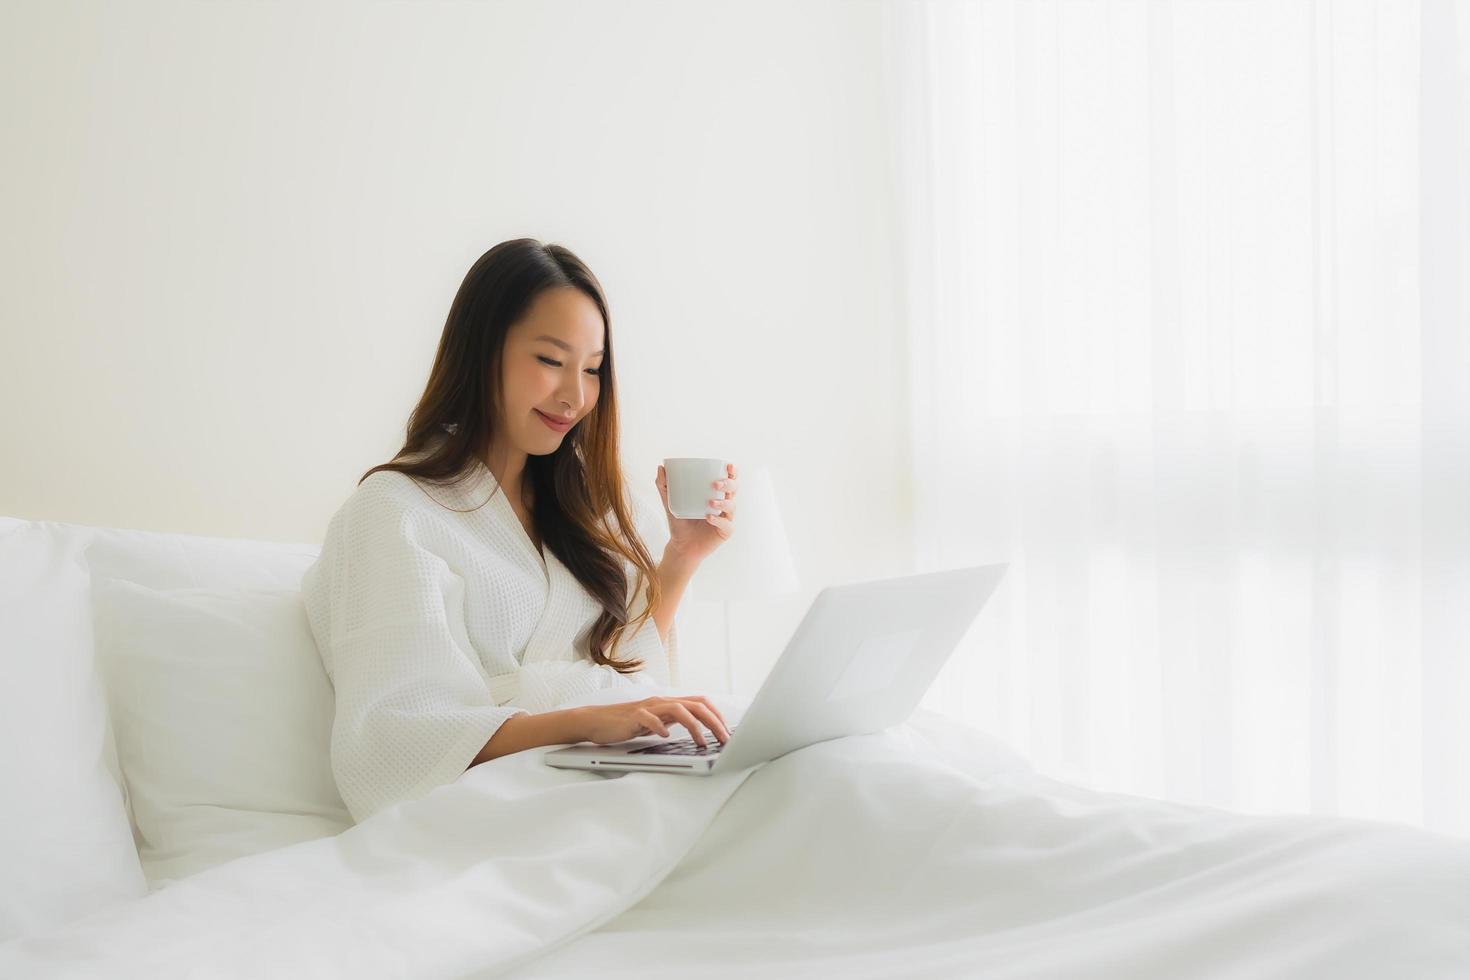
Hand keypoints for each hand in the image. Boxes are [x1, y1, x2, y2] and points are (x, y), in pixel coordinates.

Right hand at [575, 696, 731, 748]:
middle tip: (724, 739)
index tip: (727, 731)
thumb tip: (696, 731)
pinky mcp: (633, 716)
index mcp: (669, 703)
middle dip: (713, 722)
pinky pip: (649, 718)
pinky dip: (660, 727)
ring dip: (693, 726)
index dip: (716, 715)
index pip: (700, 702)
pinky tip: (666, 737)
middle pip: (695, 705)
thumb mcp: (656, 722)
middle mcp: (661, 701)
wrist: (597, 720)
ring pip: (677, 709)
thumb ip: (673, 722)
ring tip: (701, 742)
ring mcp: (648, 707)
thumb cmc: (627, 723)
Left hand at [656, 462, 738, 564]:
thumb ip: (664, 486)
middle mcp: (723, 504)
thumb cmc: (679, 522)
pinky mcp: (725, 532)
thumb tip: (660, 467)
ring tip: (710, 502)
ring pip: (732, 506)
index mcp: (715, 493)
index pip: (728, 479)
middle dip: (728, 484)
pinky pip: (726, 524)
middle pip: (734, 489)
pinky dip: (719, 520)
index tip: (728, 466)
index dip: (732, 472)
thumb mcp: (669, 502)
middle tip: (715, 484)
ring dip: (724, 502)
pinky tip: (709, 517)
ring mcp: (725, 518)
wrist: (680, 545)